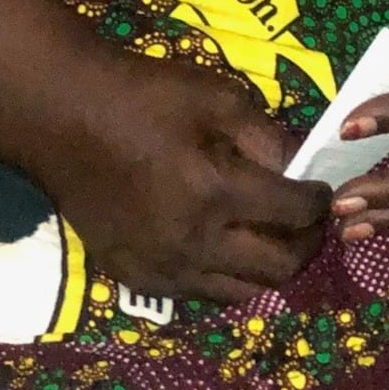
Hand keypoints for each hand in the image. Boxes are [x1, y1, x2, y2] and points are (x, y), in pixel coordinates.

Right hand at [17, 44, 328, 303]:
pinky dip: (222, 276)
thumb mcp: (218, 97)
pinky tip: (224, 244)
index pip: (294, 215)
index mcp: (217, 193)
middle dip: (305, 245)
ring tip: (272, 235)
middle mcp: (193, 244)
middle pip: (276, 269)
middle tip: (310, 220)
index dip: (320, 202)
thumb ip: (265, 136)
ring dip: (266, 268)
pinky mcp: (133, 276)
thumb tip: (296, 165)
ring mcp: (160, 268)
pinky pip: (195, 293)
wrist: (64, 115)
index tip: (324, 189)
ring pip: (237, 293)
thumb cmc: (145, 96)